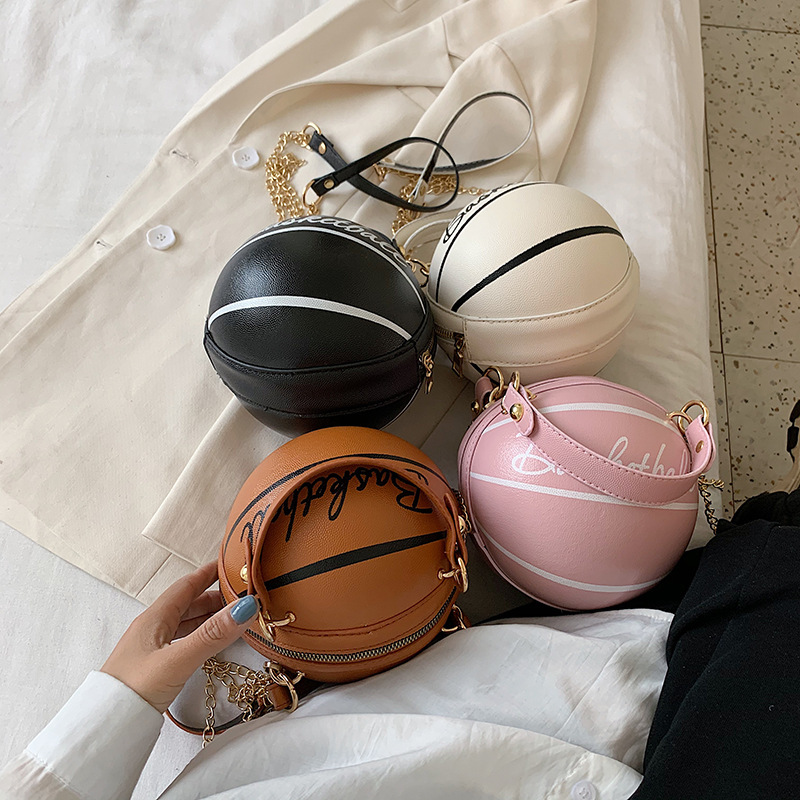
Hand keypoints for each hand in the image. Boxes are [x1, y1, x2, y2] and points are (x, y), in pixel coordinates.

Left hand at [101, 562, 258, 712]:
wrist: (104, 729)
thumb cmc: (133, 690)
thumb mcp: (178, 660)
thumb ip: (212, 634)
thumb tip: (244, 607)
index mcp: (154, 619)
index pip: (186, 586)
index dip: (208, 573)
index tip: (229, 563)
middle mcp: (152, 629)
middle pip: (187, 604)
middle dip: (214, 596)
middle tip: (240, 594)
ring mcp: (151, 648)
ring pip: (184, 623)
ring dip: (207, 616)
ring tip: (231, 616)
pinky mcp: (153, 667)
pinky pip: (182, 641)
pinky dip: (199, 636)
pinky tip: (208, 643)